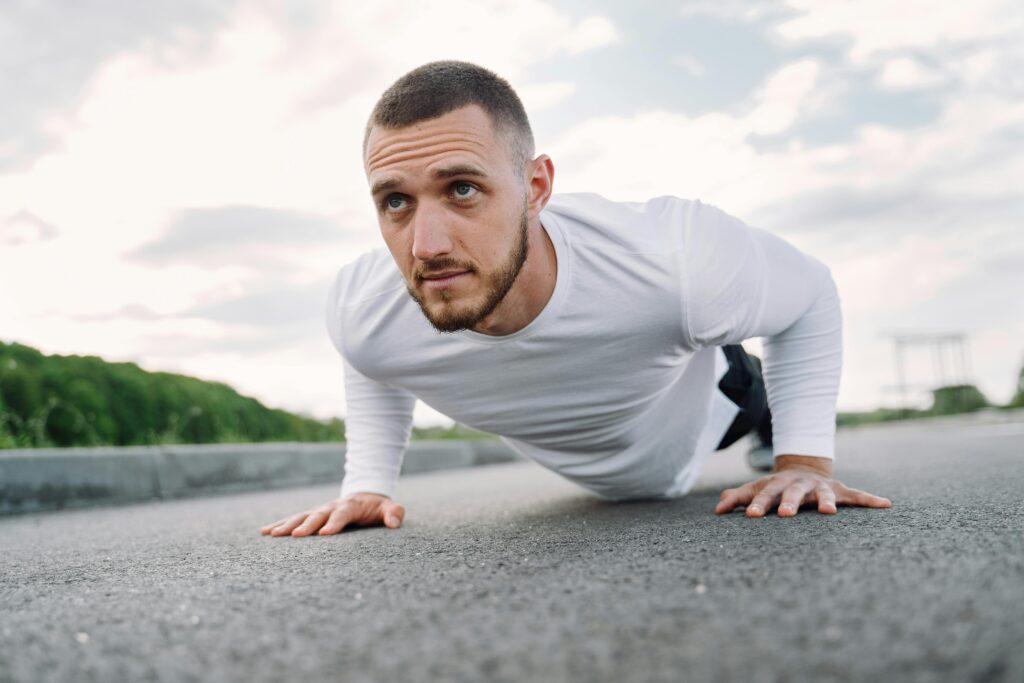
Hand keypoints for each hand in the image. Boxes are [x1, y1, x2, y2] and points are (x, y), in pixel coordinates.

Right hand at [259, 492, 404, 536]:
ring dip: (287, 525)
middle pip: (318, 515)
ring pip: (301, 516)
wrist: (364, 496)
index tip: (325, 534)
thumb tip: (394, 522)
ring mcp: (319, 510)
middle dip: (306, 525)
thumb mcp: (390, 508)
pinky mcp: (311, 516)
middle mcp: (331, 507)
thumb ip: (394, 513)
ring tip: (270, 534)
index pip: (342, 514)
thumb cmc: (377, 507)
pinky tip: (264, 532)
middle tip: (295, 535)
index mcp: (351, 506)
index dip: (334, 523)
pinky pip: (294, 519)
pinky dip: (279, 525)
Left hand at [714, 454, 891, 517]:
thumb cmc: (775, 487)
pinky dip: (871, 499)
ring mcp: (821, 486)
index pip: (764, 494)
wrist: (804, 467)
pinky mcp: (841, 490)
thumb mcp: (756, 490)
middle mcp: (799, 484)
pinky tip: (885, 505)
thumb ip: (737, 498)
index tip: (752, 517)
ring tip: (829, 512)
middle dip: (789, 503)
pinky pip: (858, 495)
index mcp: (777, 485)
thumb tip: (717, 510)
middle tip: (785, 515)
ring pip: (824, 493)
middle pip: (792, 493)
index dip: (758, 505)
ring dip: (827, 501)